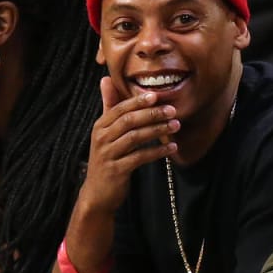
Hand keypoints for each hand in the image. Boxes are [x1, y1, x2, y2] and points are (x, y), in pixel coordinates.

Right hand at [78, 79, 181, 213]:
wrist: (97, 194)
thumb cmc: (106, 159)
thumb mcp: (104, 133)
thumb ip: (108, 107)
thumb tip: (105, 79)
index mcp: (100, 126)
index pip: (120, 108)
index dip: (138, 101)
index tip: (157, 95)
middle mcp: (101, 138)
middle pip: (129, 121)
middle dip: (152, 114)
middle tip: (172, 110)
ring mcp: (108, 155)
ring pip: (135, 137)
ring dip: (157, 130)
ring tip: (175, 126)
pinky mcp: (117, 170)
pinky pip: (140, 157)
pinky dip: (157, 151)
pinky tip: (172, 148)